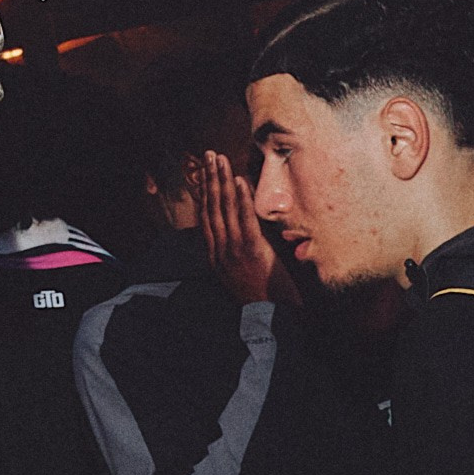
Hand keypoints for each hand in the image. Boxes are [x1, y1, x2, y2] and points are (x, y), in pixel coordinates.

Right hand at [189, 150, 297, 308]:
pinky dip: (241, 198)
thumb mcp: (238, 277)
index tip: (202, 174)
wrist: (271, 319)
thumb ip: (234, 255)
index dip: (203, 194)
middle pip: (212, 207)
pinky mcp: (252, 250)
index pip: (205, 218)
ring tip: (219, 160)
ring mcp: (234, 250)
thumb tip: (235, 235)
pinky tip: (239, 180)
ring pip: (225, 209)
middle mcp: (220, 251)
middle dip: (209, 179)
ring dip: (222, 181)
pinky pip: (245, 219)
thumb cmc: (260, 298)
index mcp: (215, 258)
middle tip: (208, 155)